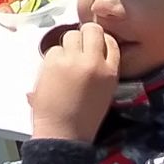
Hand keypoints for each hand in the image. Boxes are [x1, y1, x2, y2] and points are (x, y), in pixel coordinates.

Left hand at [29, 23, 119, 141]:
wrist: (63, 133)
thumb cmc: (84, 117)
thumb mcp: (105, 91)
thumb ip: (102, 68)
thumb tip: (91, 48)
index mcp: (110, 71)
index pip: (110, 41)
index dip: (99, 41)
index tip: (92, 46)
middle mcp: (94, 62)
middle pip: (91, 29)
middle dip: (84, 35)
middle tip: (77, 49)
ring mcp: (73, 60)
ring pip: (70, 35)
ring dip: (67, 46)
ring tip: (65, 63)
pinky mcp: (53, 62)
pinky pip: (54, 49)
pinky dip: (53, 58)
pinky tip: (54, 73)